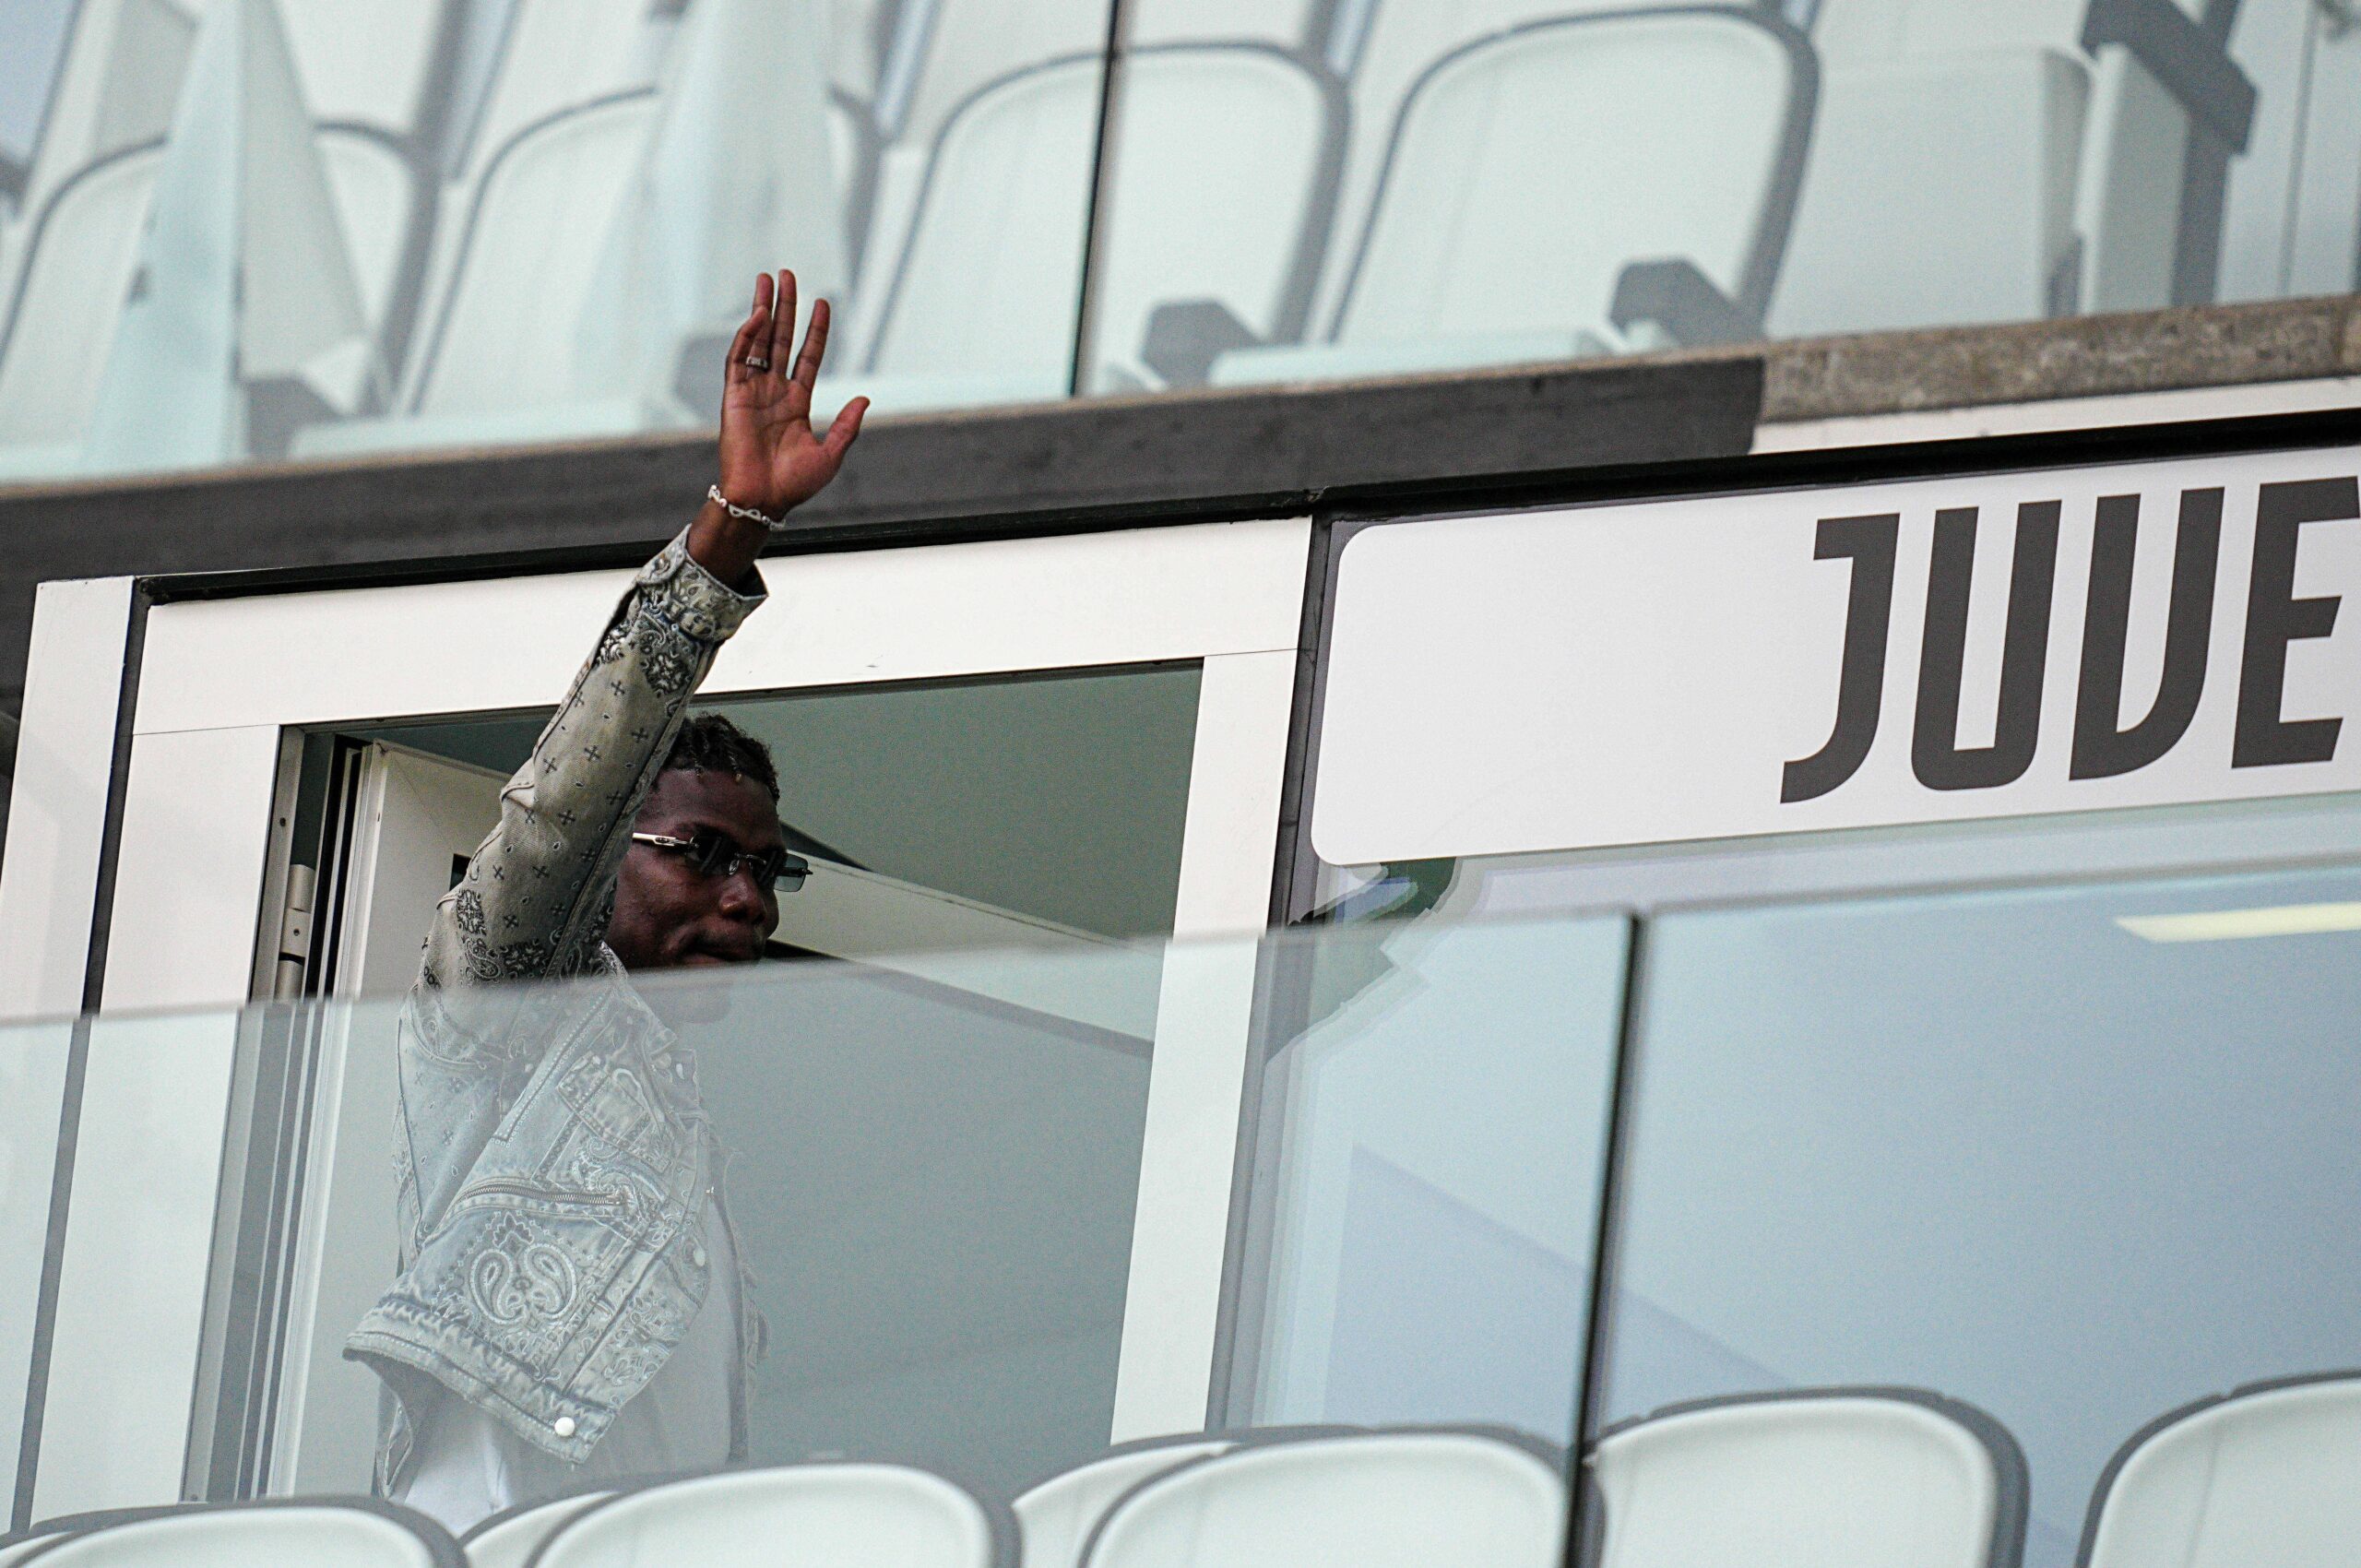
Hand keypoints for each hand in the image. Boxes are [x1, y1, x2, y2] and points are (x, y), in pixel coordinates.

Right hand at [693, 270, 868, 581]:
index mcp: (796, 403)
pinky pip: (739, 359)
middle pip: (781, 339)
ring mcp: (753, 391)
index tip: (823, 302)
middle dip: (786, 307)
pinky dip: (748, 336)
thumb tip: (865, 398)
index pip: (807, 357)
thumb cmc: (794, 485)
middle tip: (788, 275)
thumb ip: (847, 425)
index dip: (815, 330)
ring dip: (764, 310)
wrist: (763, 499)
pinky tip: (758, 314)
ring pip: (759, 340)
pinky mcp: (734, 396)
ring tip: (769, 279)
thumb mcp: (831, 454)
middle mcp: (774, 391)